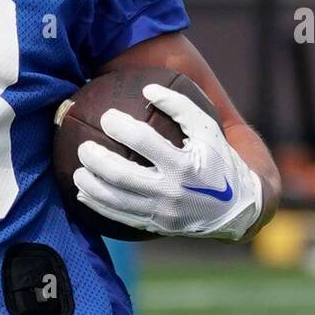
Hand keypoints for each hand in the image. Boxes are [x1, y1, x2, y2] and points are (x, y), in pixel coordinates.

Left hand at [72, 83, 262, 240]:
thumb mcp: (209, 130)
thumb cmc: (219, 160)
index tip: (108, 116)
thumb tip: (148, 88)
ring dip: (91, 185)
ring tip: (77, 170)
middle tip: (84, 147)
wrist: (237, 207)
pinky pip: (119, 216)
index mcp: (185, 164)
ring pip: (115, 200)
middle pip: (122, 175)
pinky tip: (83, 192)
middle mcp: (172, 191)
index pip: (144, 141)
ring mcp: (161, 212)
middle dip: (96, 159)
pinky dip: (97, 204)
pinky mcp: (155, 225)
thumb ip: (181, 107)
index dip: (121, 127)